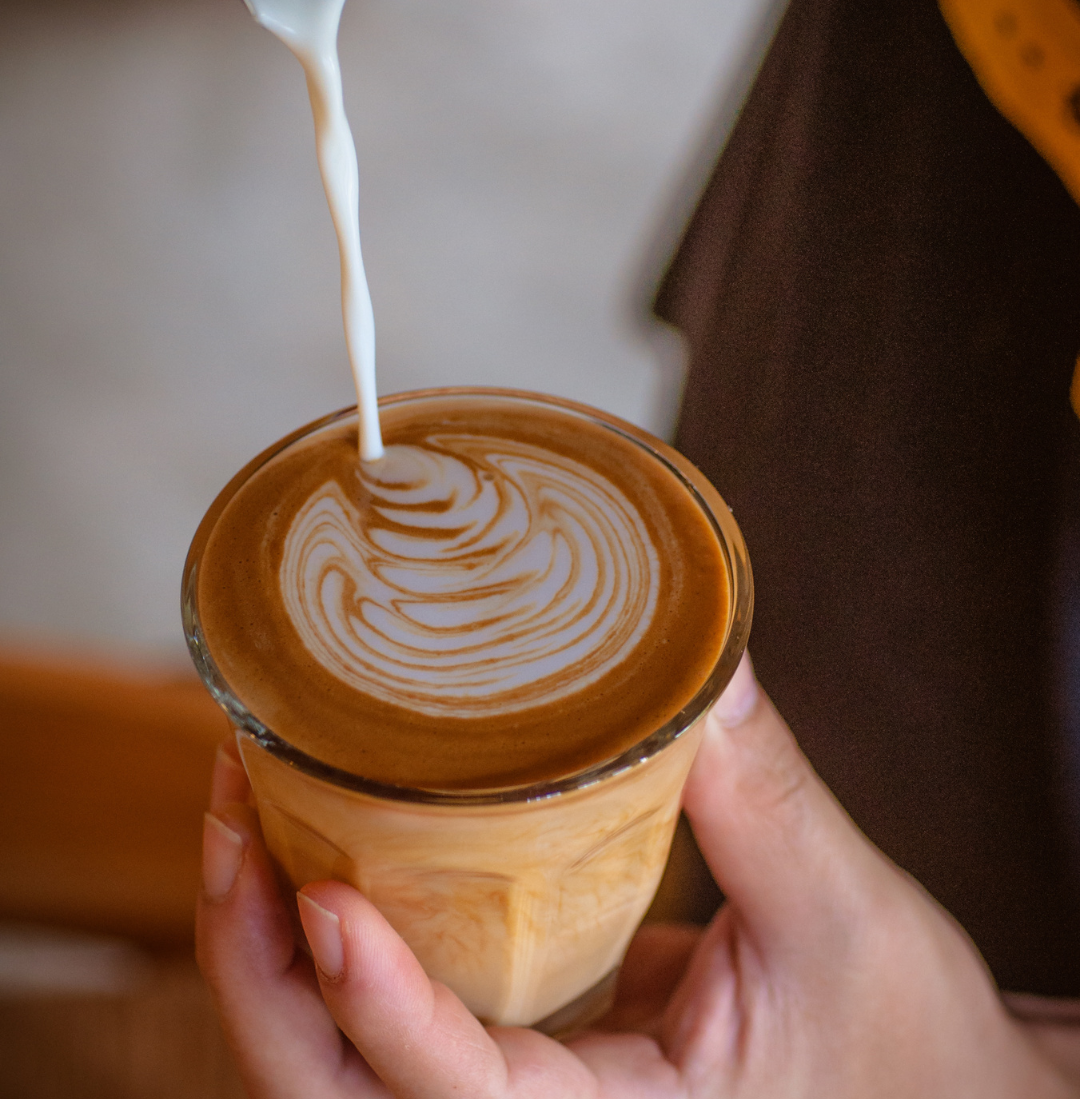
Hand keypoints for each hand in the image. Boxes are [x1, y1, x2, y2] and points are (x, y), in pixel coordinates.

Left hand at [196, 658, 1079, 1096]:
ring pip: (344, 1062)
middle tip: (229, 815)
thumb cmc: (900, 1043)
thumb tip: (696, 660)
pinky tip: (320, 826)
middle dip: (262, 969)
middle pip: (344, 1096)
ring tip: (237, 801)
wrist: (931, 1093)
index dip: (382, 1010)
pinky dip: (335, 928)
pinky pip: (393, 1007)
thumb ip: (762, 793)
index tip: (326, 895)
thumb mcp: (841, 919)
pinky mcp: (522, 1047)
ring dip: (271, 943)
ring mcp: (520, 1095)